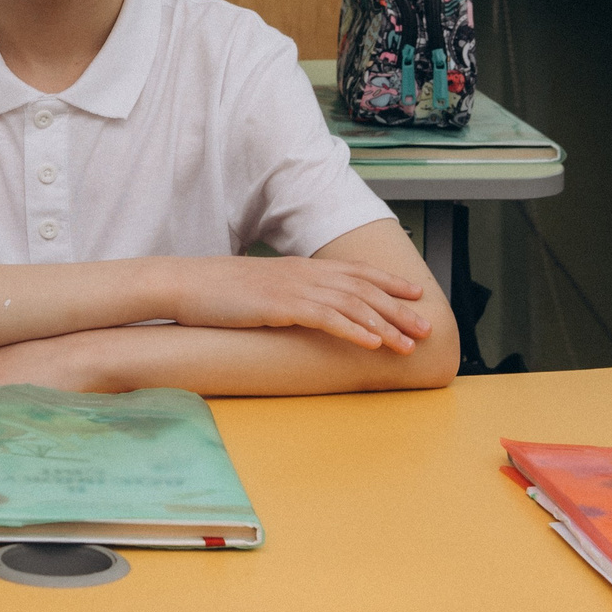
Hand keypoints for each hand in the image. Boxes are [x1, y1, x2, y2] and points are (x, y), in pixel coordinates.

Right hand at [165, 255, 430, 350]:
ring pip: (352, 305)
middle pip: (363, 289)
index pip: (354, 272)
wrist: (184, 284)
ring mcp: (293, 288)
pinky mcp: (281, 306)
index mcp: (299, 267)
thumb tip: (299, 309)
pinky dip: (354, 330)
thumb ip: (284, 295)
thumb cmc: (215, 291)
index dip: (388, 282)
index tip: (414, 293)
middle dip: (399, 308)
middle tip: (427, 327)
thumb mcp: (258, 289)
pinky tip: (373, 343)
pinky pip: (327, 318)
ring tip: (409, 343)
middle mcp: (303, 273)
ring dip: (385, 325)